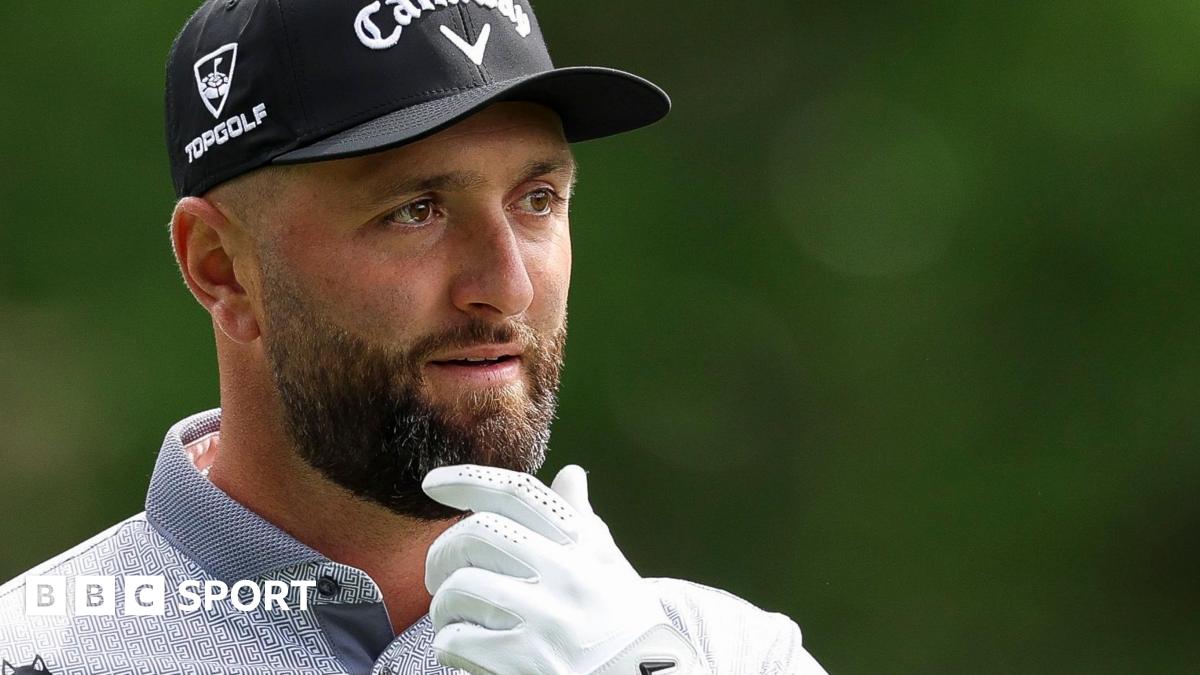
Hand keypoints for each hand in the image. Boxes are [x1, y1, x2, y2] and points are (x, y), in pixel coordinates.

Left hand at [422, 464, 706, 674]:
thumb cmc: (623, 625)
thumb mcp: (611, 568)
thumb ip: (583, 521)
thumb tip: (571, 474)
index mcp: (582, 545)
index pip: (518, 494)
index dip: (468, 480)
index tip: (432, 483)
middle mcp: (566, 574)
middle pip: (477, 534)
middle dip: (442, 552)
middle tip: (438, 573)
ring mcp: (546, 619)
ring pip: (459, 588)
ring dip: (442, 604)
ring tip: (451, 616)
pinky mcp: (525, 660)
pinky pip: (457, 640)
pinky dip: (448, 643)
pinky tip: (460, 649)